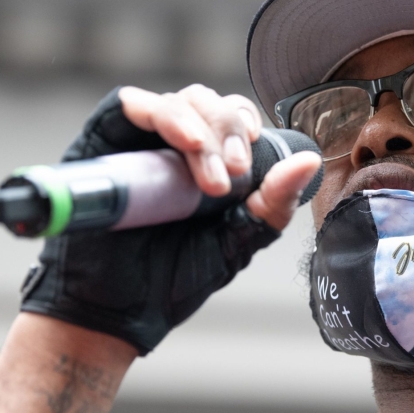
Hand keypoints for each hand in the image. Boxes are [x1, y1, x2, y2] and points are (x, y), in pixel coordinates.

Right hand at [19, 86, 321, 353]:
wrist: (121, 310)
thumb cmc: (175, 276)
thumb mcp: (239, 239)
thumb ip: (274, 202)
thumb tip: (310, 160)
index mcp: (207, 161)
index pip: (233, 116)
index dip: (247, 125)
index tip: (250, 164)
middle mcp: (173, 145)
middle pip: (209, 102)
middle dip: (229, 131)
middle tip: (233, 175)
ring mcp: (138, 141)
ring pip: (178, 102)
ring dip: (203, 132)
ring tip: (211, 179)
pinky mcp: (103, 141)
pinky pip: (129, 104)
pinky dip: (162, 113)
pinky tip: (185, 141)